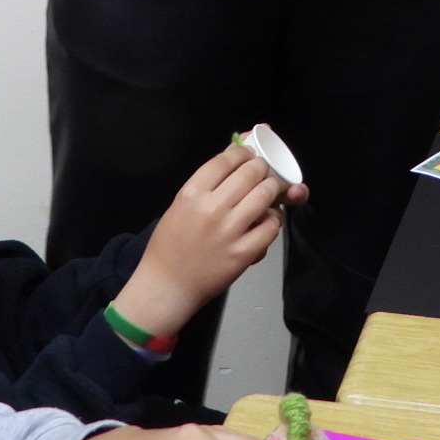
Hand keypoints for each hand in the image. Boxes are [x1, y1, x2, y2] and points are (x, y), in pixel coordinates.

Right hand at [110, 148, 304, 336]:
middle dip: (262, 168)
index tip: (249, 154)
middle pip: (250, 173)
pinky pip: (271, 226)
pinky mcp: (243, 253)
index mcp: (191, 193)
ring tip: (270, 193)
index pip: (226, 159)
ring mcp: (229, 231)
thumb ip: (207, 183)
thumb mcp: (181, 205)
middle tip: (264, 172)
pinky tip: (268, 221)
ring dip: (273, 191)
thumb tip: (233, 154)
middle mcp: (211, 208)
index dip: (243, 152)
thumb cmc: (169, 245)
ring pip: (265, 195)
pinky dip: (274, 220)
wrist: (166, 286)